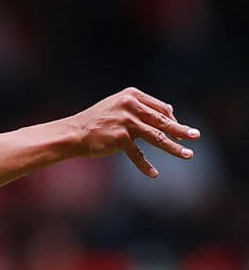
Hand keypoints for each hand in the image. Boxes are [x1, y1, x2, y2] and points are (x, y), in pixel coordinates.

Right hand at [64, 87, 199, 176]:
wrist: (74, 132)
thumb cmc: (98, 120)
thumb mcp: (118, 106)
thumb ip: (141, 109)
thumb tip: (170, 114)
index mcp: (132, 95)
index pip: (161, 108)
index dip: (173, 120)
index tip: (180, 131)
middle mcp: (130, 105)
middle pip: (163, 120)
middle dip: (181, 130)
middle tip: (196, 136)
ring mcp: (125, 121)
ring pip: (157, 137)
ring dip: (174, 148)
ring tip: (188, 155)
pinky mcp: (120, 138)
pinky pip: (138, 154)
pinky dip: (145, 165)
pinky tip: (153, 174)